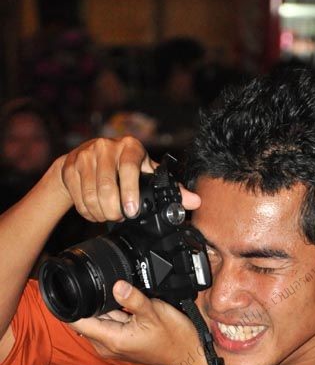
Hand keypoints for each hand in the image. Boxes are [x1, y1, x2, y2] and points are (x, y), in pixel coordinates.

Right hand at [59, 136, 199, 221]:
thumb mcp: (146, 174)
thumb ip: (170, 188)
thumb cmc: (122, 168)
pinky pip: (78, 199)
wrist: (83, 159)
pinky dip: (87, 212)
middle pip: (107, 188)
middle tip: (119, 217)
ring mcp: (85, 156)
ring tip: (108, 215)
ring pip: (91, 196)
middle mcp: (106, 147)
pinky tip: (95, 211)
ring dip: (100, 214)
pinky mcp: (69, 167)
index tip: (131, 212)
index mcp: (130, 147)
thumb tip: (195, 201)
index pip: (129, 168)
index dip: (130, 192)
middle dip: (114, 211)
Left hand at [71, 281, 213, 364]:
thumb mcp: (155, 313)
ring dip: (108, 309)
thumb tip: (117, 284)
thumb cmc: (174, 339)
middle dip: (95, 303)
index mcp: (111, 339)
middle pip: (86, 318)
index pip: (76, 321)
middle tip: (119, 297)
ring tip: (131, 307)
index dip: (70, 304)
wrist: (186, 356)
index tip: (75, 287)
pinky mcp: (119, 343)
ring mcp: (112, 345)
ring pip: (99, 320)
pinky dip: (116, 315)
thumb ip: (133, 298)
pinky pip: (110, 324)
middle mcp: (106, 345)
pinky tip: (132, 311)